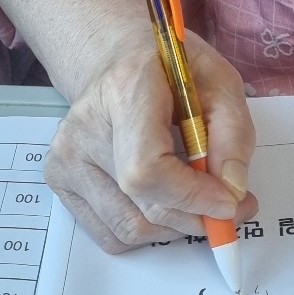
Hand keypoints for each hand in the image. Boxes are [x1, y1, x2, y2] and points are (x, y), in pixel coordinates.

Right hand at [44, 29, 257, 252]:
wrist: (116, 61)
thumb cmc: (169, 69)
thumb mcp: (219, 81)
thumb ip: (233, 132)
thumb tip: (232, 190)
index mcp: (124, 92)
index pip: (147, 168)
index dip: (191, 196)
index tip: (230, 202)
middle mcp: (83, 128)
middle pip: (142, 204)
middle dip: (196, 216)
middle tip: (232, 207)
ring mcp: (66, 158)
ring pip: (128, 229)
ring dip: (175, 227)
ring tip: (199, 201)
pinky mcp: (60, 180)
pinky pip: (111, 233)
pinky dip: (149, 230)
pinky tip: (166, 200)